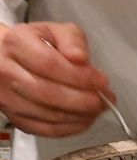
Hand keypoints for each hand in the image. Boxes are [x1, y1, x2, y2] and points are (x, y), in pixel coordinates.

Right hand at [0, 21, 112, 136]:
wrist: (5, 57)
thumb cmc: (34, 43)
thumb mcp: (54, 30)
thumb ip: (72, 40)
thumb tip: (80, 58)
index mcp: (16, 44)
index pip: (50, 65)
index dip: (80, 76)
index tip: (101, 81)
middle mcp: (7, 72)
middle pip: (49, 93)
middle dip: (83, 100)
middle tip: (104, 99)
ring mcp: (7, 97)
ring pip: (48, 114)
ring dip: (80, 116)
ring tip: (97, 109)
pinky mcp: (14, 117)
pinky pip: (44, 129)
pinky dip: (69, 128)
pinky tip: (84, 119)